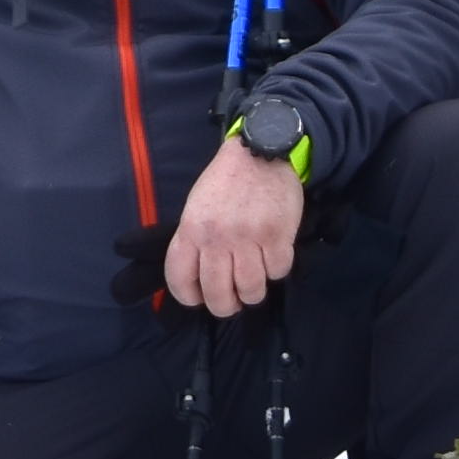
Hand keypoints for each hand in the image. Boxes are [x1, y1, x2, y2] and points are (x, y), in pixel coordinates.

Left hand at [166, 133, 306, 312]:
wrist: (259, 152)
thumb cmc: (224, 182)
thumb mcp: (195, 207)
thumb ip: (193, 241)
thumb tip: (196, 280)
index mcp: (191, 229)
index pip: (180, 279)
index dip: (188, 297)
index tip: (198, 299)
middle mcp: (217, 238)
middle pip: (218, 295)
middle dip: (225, 306)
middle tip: (232, 302)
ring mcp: (249, 238)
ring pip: (251, 291)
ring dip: (253, 292)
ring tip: (253, 281)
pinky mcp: (278, 236)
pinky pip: (278, 272)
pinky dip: (276, 270)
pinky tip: (271, 256)